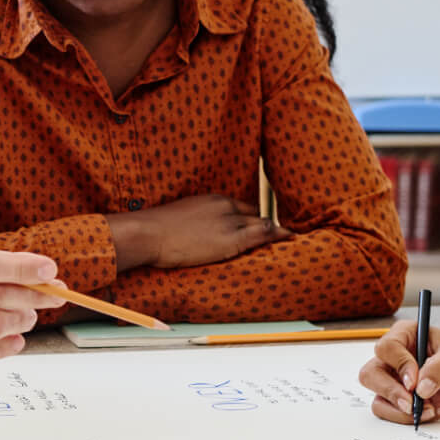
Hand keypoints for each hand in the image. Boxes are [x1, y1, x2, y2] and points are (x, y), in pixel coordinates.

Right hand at [109, 195, 290, 270]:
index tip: (257, 227)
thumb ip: (192, 222)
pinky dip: (278, 236)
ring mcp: (229, 222)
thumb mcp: (177, 218)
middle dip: (265, 226)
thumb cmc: (153, 230)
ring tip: (292, 238)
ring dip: (276, 232)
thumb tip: (190, 233)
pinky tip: (291, 239)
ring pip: (262, 224)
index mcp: (211, 200)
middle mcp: (225, 207)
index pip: (241, 208)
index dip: (251, 220)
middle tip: (283, 235)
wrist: (146, 233)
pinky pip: (263, 235)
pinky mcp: (231, 239)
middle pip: (254, 215)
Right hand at [359, 321, 439, 424]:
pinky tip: (439, 410)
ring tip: (431, 410)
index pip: (386, 349)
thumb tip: (421, 390)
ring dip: (402, 410)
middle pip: (371, 375)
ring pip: (380, 398)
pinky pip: (396, 413)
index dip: (398, 366)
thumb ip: (438, 369)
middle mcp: (397, 358)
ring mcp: (400, 381)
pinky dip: (414, 417)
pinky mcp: (408, 400)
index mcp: (406, 336)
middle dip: (390, 392)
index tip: (415, 381)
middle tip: (411, 404)